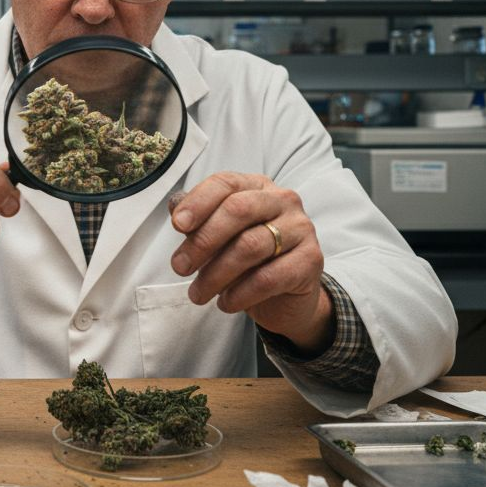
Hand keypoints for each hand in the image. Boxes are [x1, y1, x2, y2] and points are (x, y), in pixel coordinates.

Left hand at [168, 172, 333, 355]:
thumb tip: (174, 209)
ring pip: (250, 246)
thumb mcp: (220, 238)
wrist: (287, 297)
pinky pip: (268, 277)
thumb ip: (199, 222)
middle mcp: (283, 201)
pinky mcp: (310, 260)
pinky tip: (226, 303)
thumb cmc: (248, 261)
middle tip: (180, 267)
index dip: (198, 202)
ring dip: (216, 274)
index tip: (177, 225)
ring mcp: (301, 228)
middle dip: (203, 241)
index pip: (225, 183)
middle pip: (238, 210)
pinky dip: (240, 293)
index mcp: (257, 187)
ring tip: (197, 293)